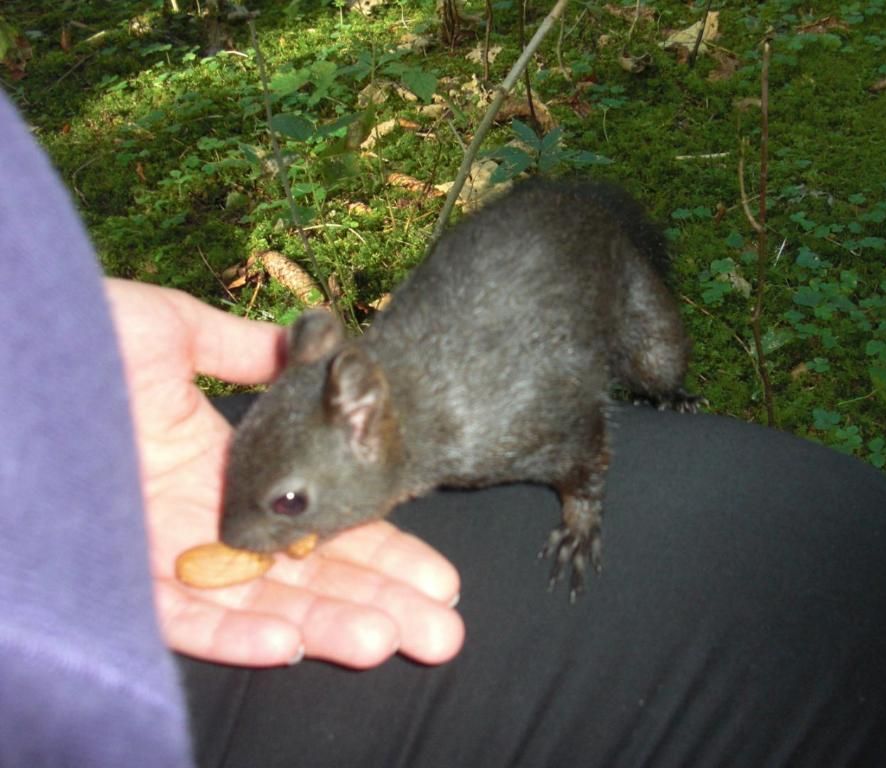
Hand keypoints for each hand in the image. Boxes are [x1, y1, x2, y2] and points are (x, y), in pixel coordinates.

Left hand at [104, 279, 463, 667]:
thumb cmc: (65, 337)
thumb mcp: (167, 329)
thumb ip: (237, 348)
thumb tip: (307, 345)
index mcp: (223, 470)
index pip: (321, 524)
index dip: (382, 549)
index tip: (439, 574)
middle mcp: (202, 524)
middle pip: (304, 578)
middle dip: (377, 602)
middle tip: (445, 630)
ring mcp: (157, 557)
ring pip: (256, 610)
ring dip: (327, 626)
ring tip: (395, 640)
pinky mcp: (108, 582)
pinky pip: (179, 621)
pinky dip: (235, 636)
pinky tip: (292, 642)